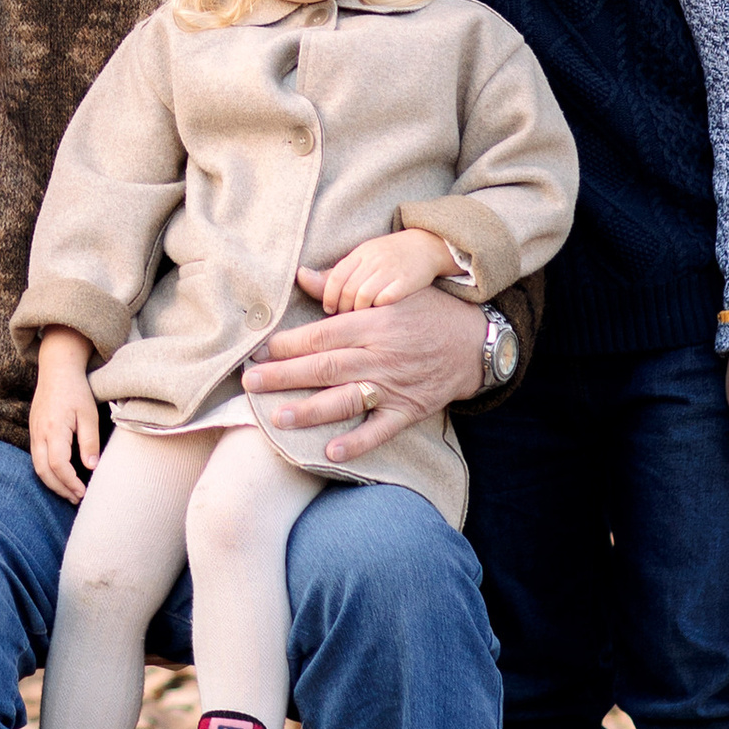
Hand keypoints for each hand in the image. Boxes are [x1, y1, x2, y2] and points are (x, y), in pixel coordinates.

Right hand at [28, 331, 102, 503]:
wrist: (56, 369)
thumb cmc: (75, 390)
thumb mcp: (88, 414)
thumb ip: (89, 441)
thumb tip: (91, 467)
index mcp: (54, 429)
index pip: (58, 465)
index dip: (70, 482)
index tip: (83, 492)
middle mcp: (39, 433)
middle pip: (43, 471)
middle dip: (59, 489)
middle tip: (76, 498)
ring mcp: (34, 432)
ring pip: (37, 466)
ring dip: (52, 482)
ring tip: (69, 492)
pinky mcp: (34, 430)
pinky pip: (36, 457)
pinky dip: (47, 471)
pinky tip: (60, 475)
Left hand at [244, 283, 481, 462]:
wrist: (476, 343)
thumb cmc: (427, 312)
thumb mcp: (390, 291)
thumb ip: (342, 286)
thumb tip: (301, 275)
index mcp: (374, 323)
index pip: (322, 335)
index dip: (289, 344)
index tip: (260, 351)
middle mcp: (381, 355)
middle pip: (325, 367)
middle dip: (284, 376)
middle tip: (251, 383)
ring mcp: (395, 385)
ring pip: (346, 399)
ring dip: (311, 411)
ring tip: (278, 418)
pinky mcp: (409, 410)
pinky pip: (380, 429)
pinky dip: (357, 442)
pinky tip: (331, 452)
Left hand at [302, 229, 459, 315]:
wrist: (425, 246)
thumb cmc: (387, 257)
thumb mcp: (361, 259)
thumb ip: (335, 273)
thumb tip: (300, 277)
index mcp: (359, 253)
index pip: (335, 277)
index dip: (329, 297)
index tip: (330, 310)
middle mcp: (373, 260)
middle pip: (348, 289)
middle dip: (343, 309)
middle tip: (344, 322)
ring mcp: (390, 270)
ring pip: (364, 297)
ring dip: (359, 313)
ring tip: (360, 323)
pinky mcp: (406, 282)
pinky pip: (385, 300)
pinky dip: (377, 311)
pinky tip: (378, 318)